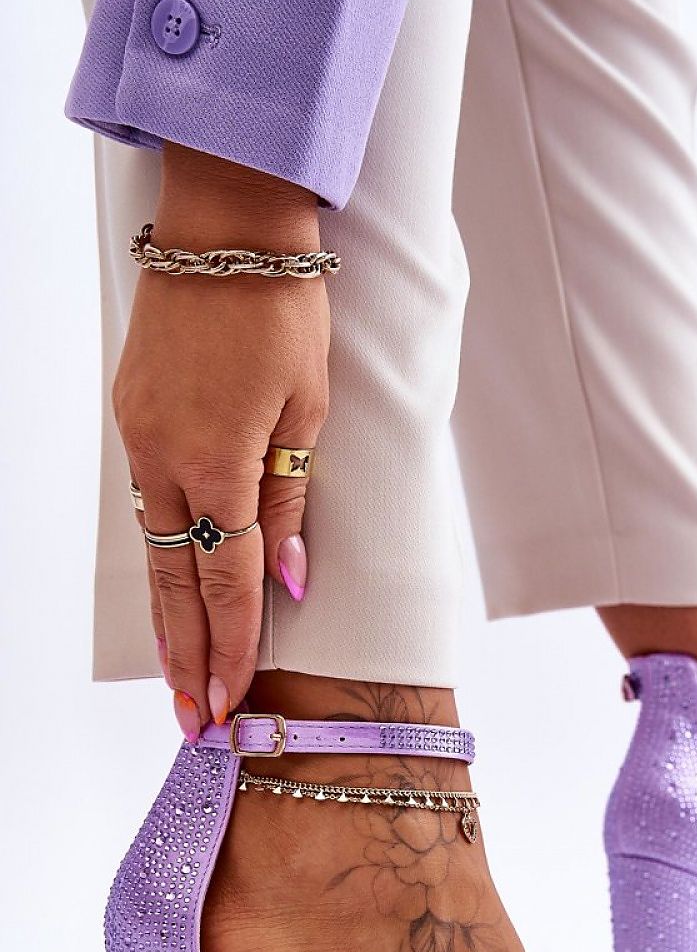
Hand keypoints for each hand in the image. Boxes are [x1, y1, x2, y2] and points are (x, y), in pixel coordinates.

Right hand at [113, 144, 330, 738]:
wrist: (225, 226)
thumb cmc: (284, 311)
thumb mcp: (309, 409)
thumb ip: (290, 500)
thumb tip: (285, 579)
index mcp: (221, 461)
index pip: (226, 581)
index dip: (231, 649)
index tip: (229, 706)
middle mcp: (167, 458)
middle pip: (175, 583)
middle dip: (188, 659)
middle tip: (194, 725)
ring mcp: (140, 436)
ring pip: (152, 550)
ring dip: (168, 618)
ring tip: (179, 677)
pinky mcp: (131, 414)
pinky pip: (146, 504)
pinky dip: (158, 557)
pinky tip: (167, 593)